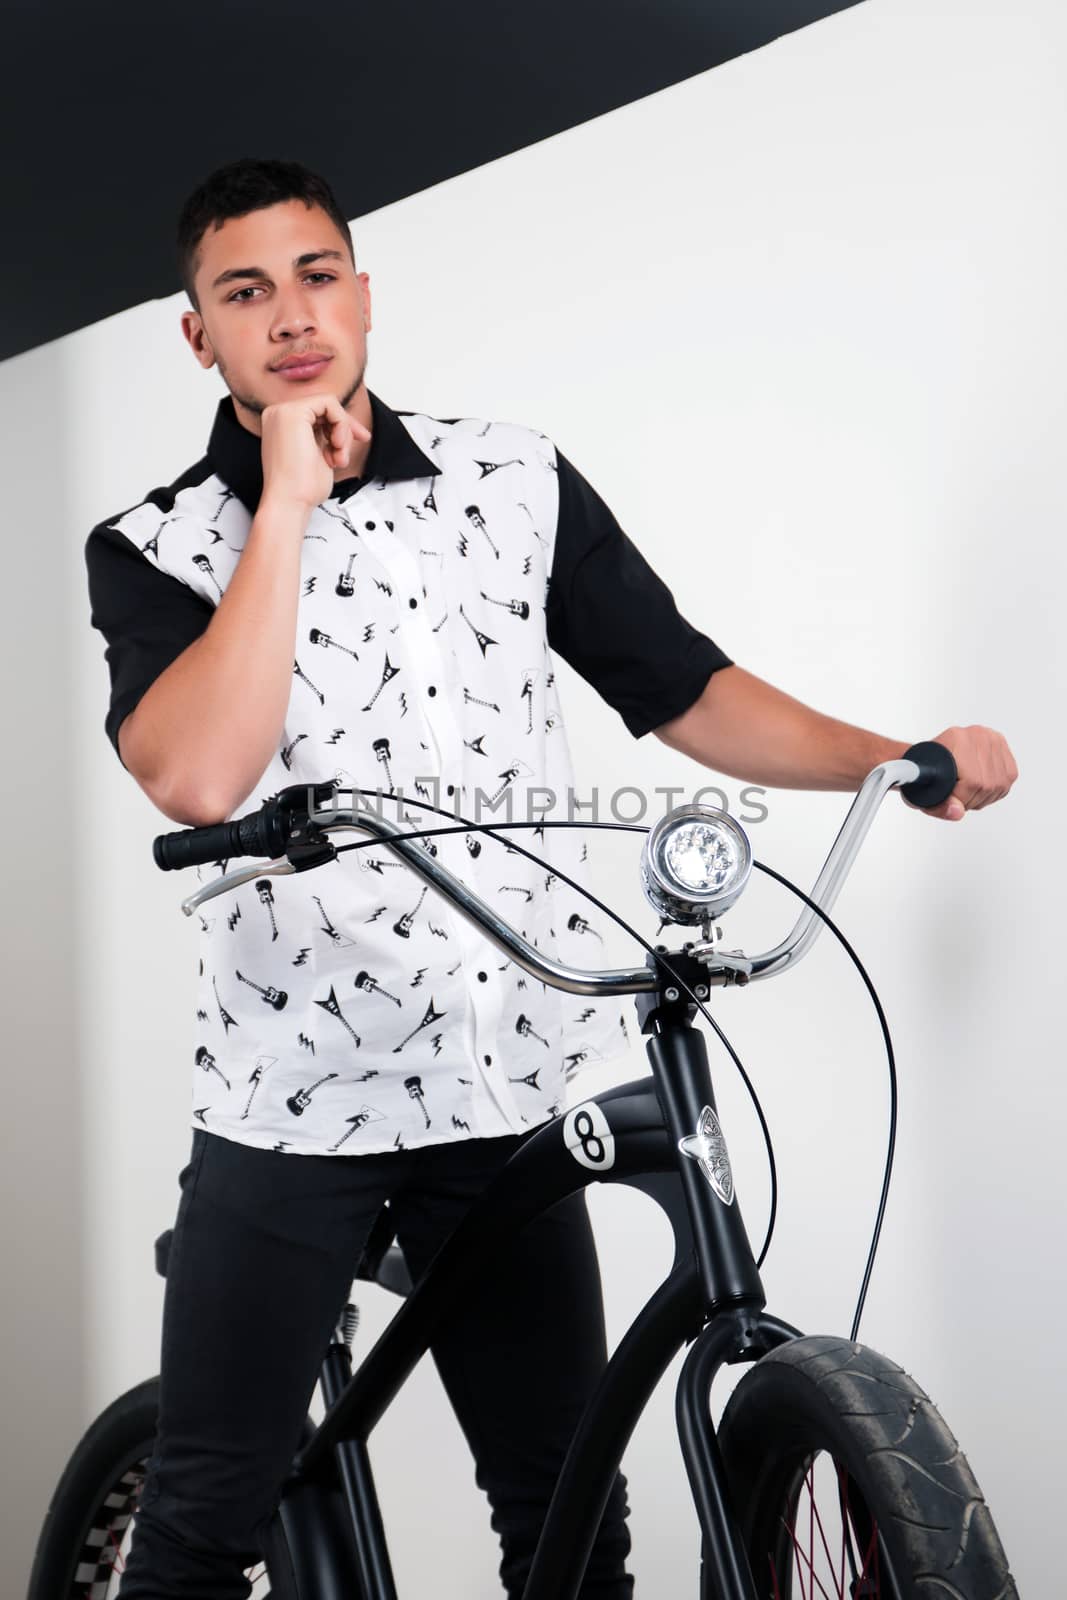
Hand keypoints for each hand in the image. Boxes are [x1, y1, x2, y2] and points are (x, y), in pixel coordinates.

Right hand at [260, 395, 371, 512]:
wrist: (290, 502)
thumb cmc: (302, 488)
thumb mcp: (318, 454)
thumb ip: (324, 435)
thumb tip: (345, 424)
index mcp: (280, 424)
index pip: (317, 412)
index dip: (341, 424)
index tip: (359, 439)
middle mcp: (278, 414)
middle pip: (324, 406)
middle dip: (345, 427)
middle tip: (352, 447)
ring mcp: (283, 411)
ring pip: (329, 405)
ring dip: (343, 432)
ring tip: (338, 458)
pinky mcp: (293, 412)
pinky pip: (329, 403)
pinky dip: (341, 424)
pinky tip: (337, 446)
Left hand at [905, 724, 1018, 820]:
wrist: (927, 756)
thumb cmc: (923, 771)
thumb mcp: (921, 793)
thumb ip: (939, 807)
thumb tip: (957, 812)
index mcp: (956, 739)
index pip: (972, 781)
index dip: (962, 799)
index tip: (951, 800)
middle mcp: (978, 735)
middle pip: (986, 785)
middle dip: (971, 800)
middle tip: (956, 796)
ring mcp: (992, 739)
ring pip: (999, 785)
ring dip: (982, 797)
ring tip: (965, 791)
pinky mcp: (1002, 746)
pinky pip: (1007, 780)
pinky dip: (993, 790)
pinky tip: (977, 786)